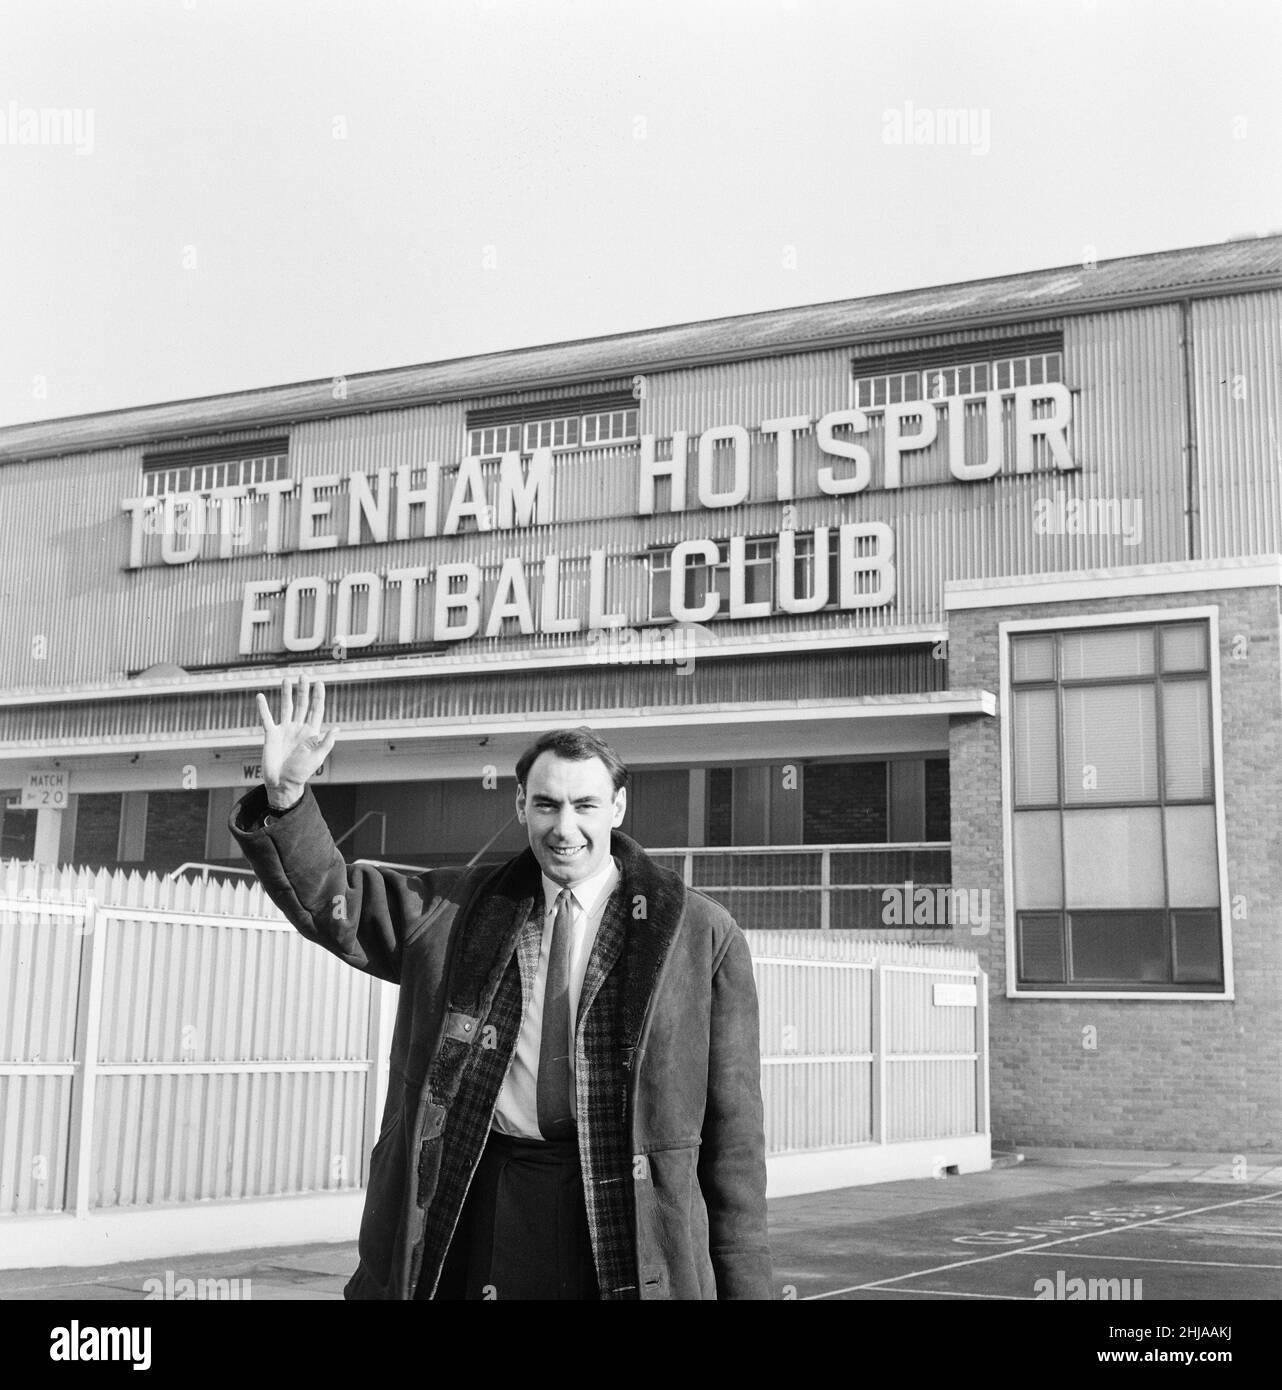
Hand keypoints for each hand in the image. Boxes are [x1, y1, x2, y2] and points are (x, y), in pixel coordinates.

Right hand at [254, 674, 339, 807]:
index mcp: (311, 732)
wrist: (283, 782)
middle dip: (303, 690)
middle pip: (302, 704)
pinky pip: (266, 718)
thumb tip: (336, 728)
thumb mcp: (317, 757)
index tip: (319, 682)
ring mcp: (284, 730)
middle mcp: (298, 728)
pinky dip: (263, 708)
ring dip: (286, 693)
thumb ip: (326, 742)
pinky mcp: (271, 735)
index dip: (318, 696)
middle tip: (303, 675)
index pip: (316, 709)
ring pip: (286, 707)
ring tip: (286, 679)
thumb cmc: (302, 772)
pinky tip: (260, 696)